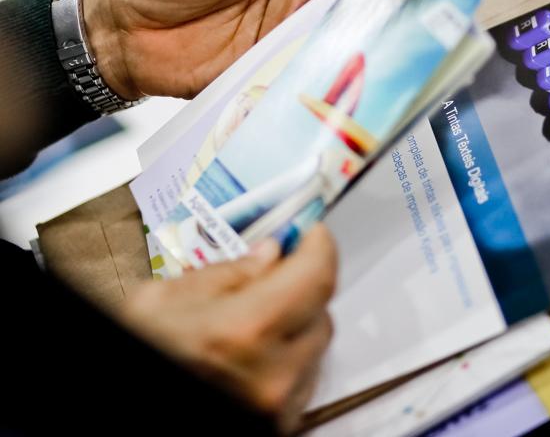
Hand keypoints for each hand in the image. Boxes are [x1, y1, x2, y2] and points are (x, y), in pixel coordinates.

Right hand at [116, 225, 336, 432]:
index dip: (318, 245)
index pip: (316, 275)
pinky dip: (287, 359)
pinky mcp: (279, 426)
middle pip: (321, 310)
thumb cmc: (137, 353)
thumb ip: (224, 273)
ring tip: (252, 319)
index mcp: (242, 332)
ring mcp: (277, 408)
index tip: (311, 232)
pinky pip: (302, 380)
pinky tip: (252, 352)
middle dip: (299, 286)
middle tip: (270, 272)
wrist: (128, 416)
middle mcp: (272, 375)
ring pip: (315, 347)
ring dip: (295, 324)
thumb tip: (267, 254)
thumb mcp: (160, 301)